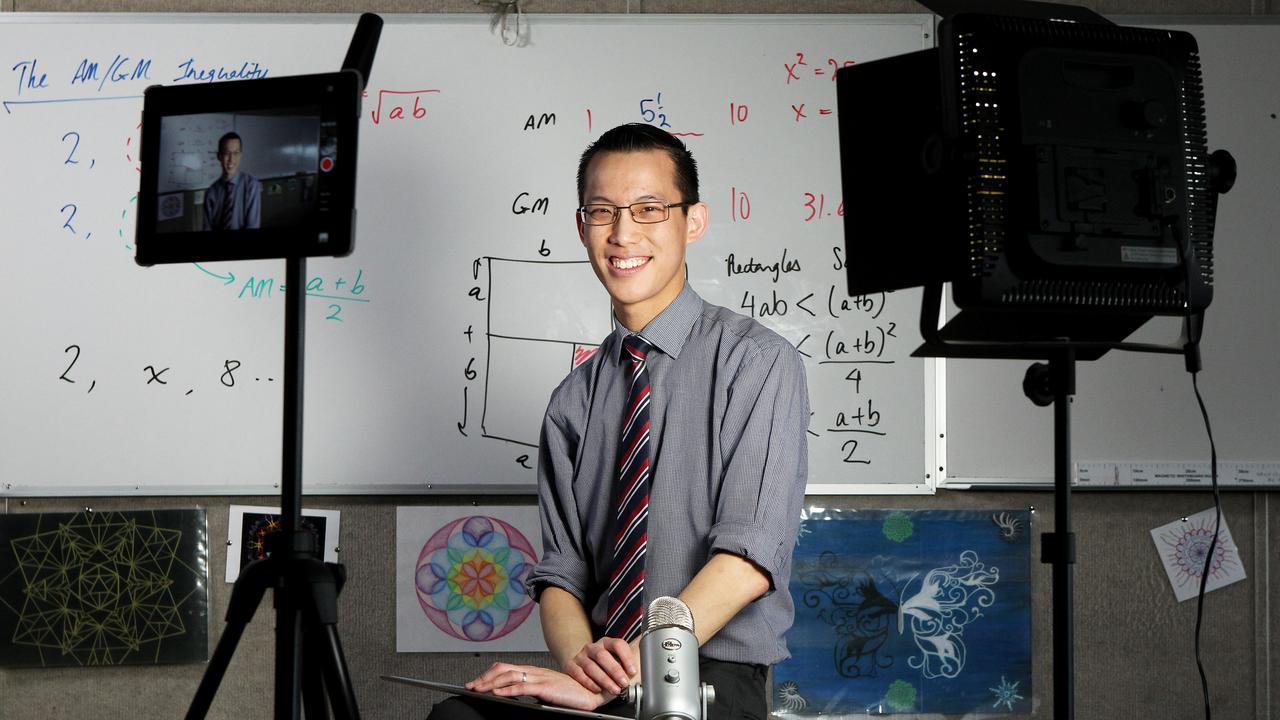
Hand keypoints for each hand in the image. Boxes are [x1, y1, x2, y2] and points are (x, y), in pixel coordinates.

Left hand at [466, 663, 609, 710]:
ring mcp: (540, 677)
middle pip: (503, 669)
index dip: (489, 674)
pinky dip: (507, 690)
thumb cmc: (571, 694)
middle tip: (471, 686)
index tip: (476, 683)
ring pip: (509, 676)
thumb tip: (512, 696)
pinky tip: (497, 694)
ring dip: (490, 683)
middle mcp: (535, 671)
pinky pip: (523, 686)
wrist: (592, 691)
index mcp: (534, 671)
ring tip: (478, 690)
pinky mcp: (546, 686)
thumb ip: (531, 690)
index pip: (506, 668)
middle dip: (484, 678)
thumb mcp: (546, 691)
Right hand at [562, 637, 636, 695]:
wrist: (580, 666)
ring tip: (614, 689)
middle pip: (603, 656)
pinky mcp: (571, 666)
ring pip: (591, 666)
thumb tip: (647, 657)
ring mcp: (581, 656)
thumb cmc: (603, 666)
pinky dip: (589, 683)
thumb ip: (629, 660)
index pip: (618, 644)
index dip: (626, 658)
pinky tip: (598, 689)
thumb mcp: (616, 660)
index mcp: (607, 643)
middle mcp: (593, 648)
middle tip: (624, 682)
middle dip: (615, 671)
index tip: (633, 671)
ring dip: (605, 680)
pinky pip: (579, 674)